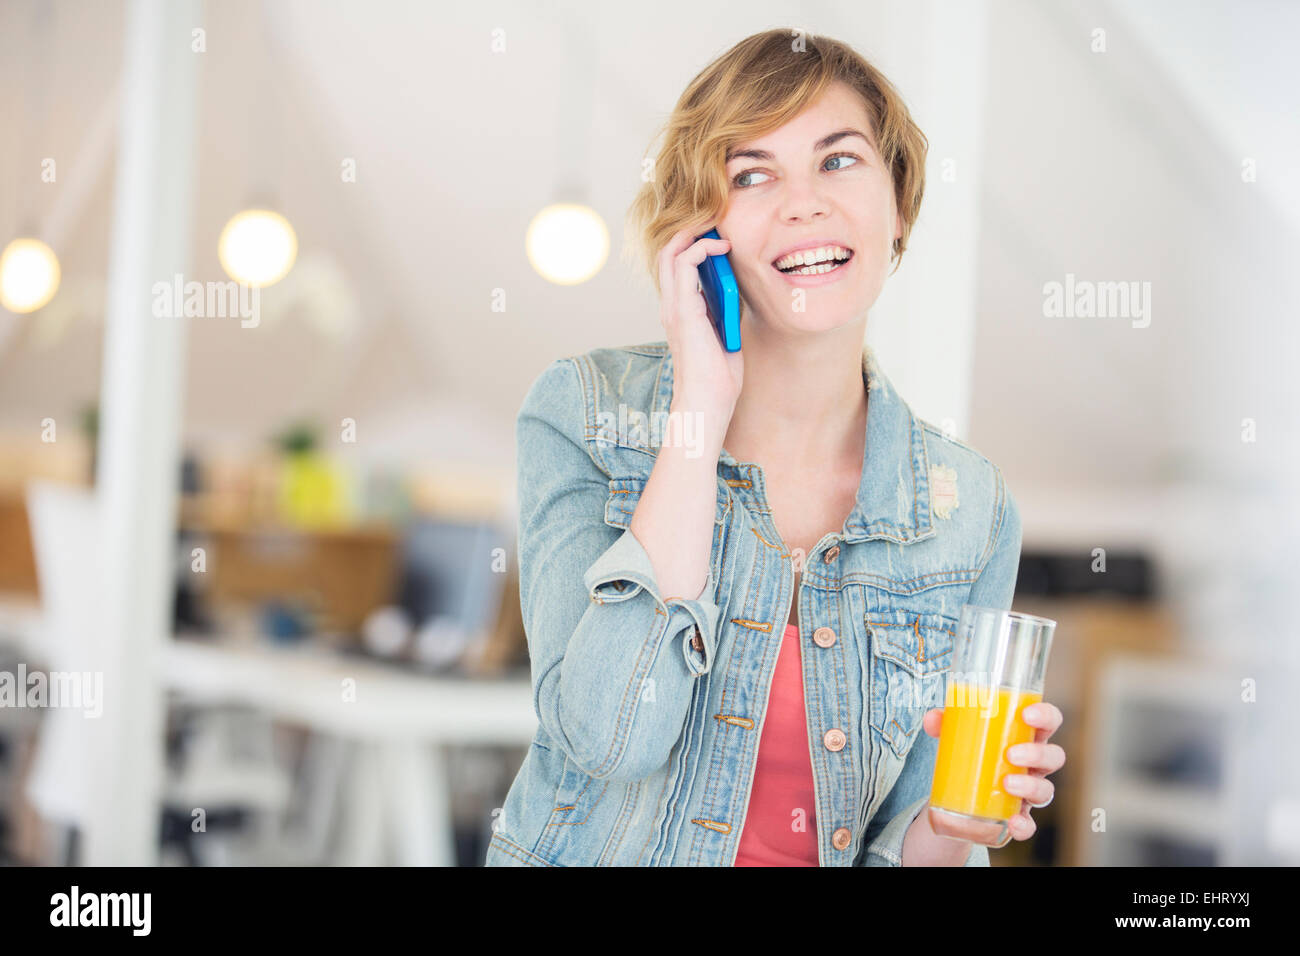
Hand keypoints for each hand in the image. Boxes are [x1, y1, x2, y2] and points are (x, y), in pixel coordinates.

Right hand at [656, 227, 743, 417]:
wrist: (708, 402)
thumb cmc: (717, 378)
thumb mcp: (725, 335)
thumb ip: (724, 312)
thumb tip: (736, 290)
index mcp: (680, 313)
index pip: (675, 268)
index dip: (692, 245)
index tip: (718, 236)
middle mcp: (671, 307)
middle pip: (667, 254)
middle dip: (690, 232)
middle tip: (714, 222)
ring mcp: (673, 308)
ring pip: (670, 253)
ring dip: (694, 234)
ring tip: (716, 227)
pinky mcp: (683, 311)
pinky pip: (684, 266)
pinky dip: (700, 249)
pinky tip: (720, 249)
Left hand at [922, 701, 1065, 841]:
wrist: (958, 795)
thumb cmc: (970, 752)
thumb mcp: (958, 735)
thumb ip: (945, 723)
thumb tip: (932, 718)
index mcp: (1024, 736)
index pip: (1049, 721)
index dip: (1046, 715)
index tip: (1026, 714)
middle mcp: (1033, 764)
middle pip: (1054, 756)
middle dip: (1037, 753)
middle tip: (1011, 754)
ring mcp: (1028, 791)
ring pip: (1045, 790)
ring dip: (1030, 786)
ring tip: (1007, 784)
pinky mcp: (1018, 816)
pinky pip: (1030, 825)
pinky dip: (1025, 825)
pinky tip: (1013, 823)